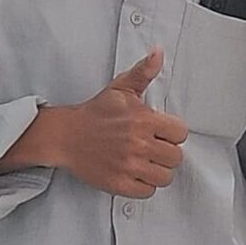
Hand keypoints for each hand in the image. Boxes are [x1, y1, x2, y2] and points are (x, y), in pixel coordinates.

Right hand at [0, 50, 187, 197]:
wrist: (65, 135)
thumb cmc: (96, 113)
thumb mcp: (121, 88)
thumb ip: (144, 71)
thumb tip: (158, 52)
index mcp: (143, 120)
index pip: (181, 133)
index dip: (172, 133)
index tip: (160, 132)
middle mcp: (138, 144)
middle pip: (175, 157)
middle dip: (166, 153)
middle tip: (152, 148)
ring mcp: (128, 166)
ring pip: (165, 177)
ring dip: (158, 171)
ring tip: (145, 162)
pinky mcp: (118, 184)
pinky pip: (147, 192)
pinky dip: (144, 186)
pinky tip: (135, 174)